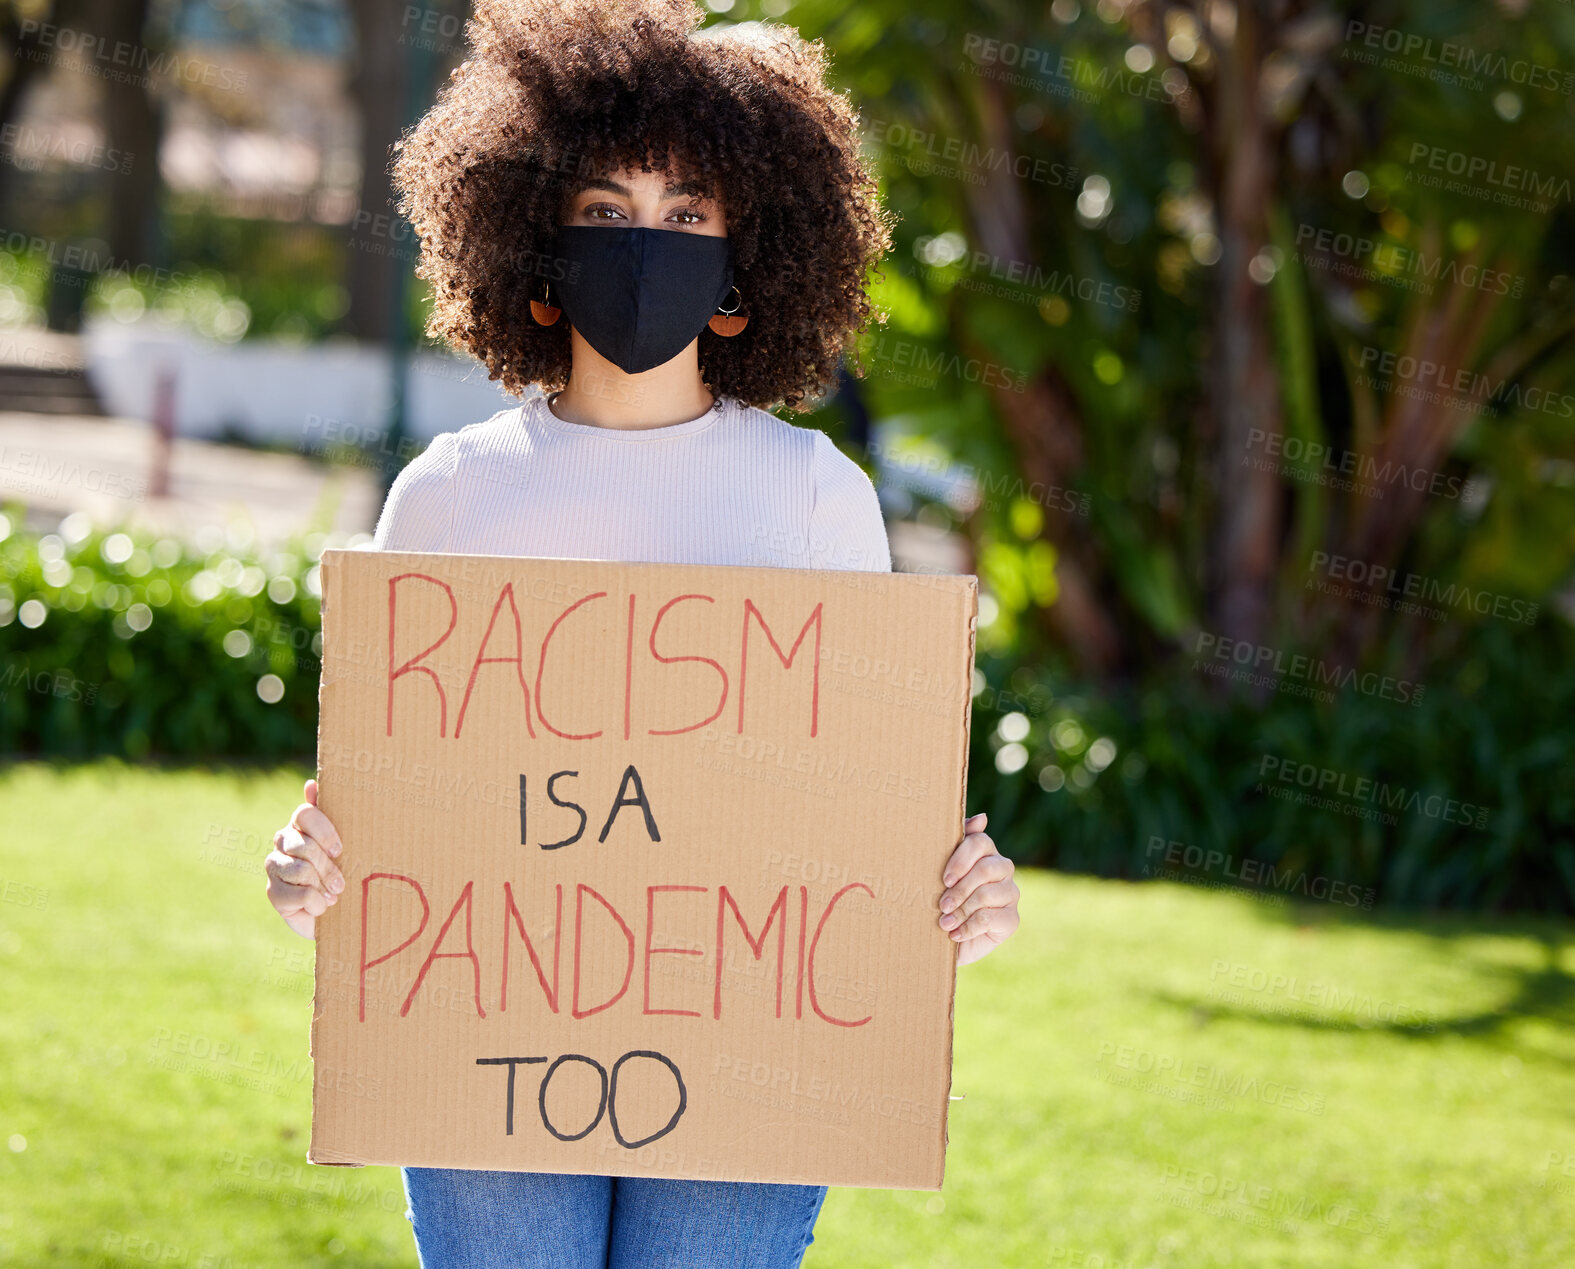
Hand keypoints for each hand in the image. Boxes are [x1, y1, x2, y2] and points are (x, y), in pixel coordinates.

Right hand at [263, 778, 345, 939]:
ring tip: (332, 895)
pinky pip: (299, 894)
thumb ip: (332, 814)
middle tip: (341, 883)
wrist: (337, 913)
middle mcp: (283, 840)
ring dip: (323, 887)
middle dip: (328, 868)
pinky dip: (317, 904)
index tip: (339, 850)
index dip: (324, 832)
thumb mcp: (345, 844)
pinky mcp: (273, 892)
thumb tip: (310, 784)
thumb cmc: (345, 871)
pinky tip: (321, 907)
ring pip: (300, 870)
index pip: (304, 814)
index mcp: (301, 824)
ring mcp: (274, 866)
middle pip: (304, 845)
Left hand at [938, 812, 1019, 966]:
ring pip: (987, 894)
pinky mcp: (1012, 918)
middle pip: (986, 869)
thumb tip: (982, 818)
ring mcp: (1010, 893)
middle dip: (960, 888)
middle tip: (942, 905)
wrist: (947, 940)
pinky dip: (968, 927)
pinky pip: (990, 918)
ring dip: (962, 910)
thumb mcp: (941, 873)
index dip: (961, 859)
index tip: (944, 879)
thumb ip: (955, 844)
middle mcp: (1002, 868)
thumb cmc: (943, 900)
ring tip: (944, 922)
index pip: (980, 842)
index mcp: (985, 852)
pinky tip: (955, 934)